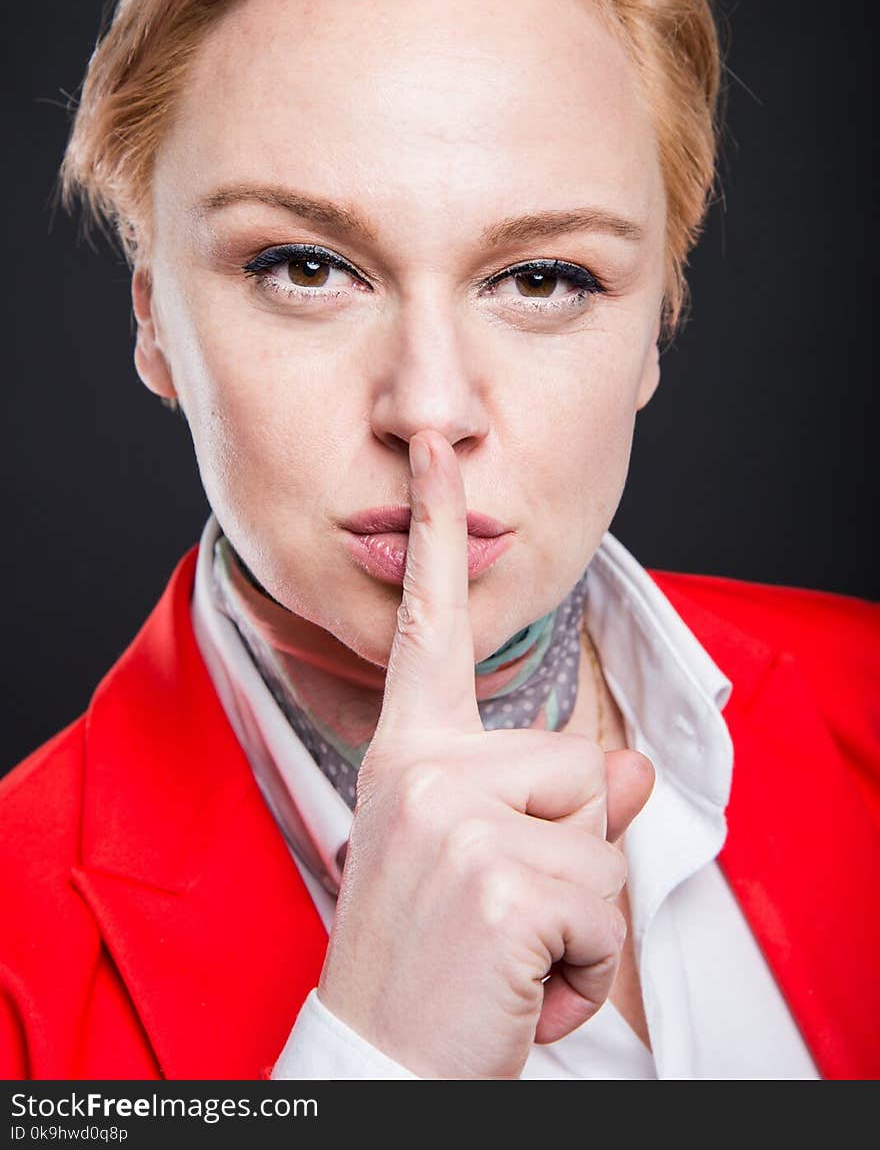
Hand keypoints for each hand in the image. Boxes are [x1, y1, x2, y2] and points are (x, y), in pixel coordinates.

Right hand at [317, 430, 654, 1078]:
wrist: (378, 1068)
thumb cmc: (427, 964)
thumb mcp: (481, 865)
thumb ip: (554, 801)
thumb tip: (632, 768)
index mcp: (408, 753)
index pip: (428, 626)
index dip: (435, 531)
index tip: (436, 448)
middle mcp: (422, 769)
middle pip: (581, 760)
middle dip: (573, 852)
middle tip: (499, 919)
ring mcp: (457, 819)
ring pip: (604, 829)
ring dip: (583, 911)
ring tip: (511, 954)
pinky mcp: (501, 879)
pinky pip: (609, 904)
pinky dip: (589, 969)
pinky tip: (525, 989)